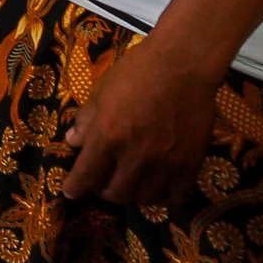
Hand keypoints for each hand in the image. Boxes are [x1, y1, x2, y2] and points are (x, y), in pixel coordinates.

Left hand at [61, 36, 221, 207]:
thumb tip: (72, 143)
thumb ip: (85, 121)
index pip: (85, 177)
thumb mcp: (101, 92)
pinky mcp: (191, 162)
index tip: (71, 192)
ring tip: (131, 182)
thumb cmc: (136, 72)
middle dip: (104, 190)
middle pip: (115, 194)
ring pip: (144, 198)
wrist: (183, 63)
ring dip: (133, 194)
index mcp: (107, 136)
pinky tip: (161, 187)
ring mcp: (165, 162)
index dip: (75, 188)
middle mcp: (134, 155)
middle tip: (104, 180)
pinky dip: (166, 197)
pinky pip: (177, 196)